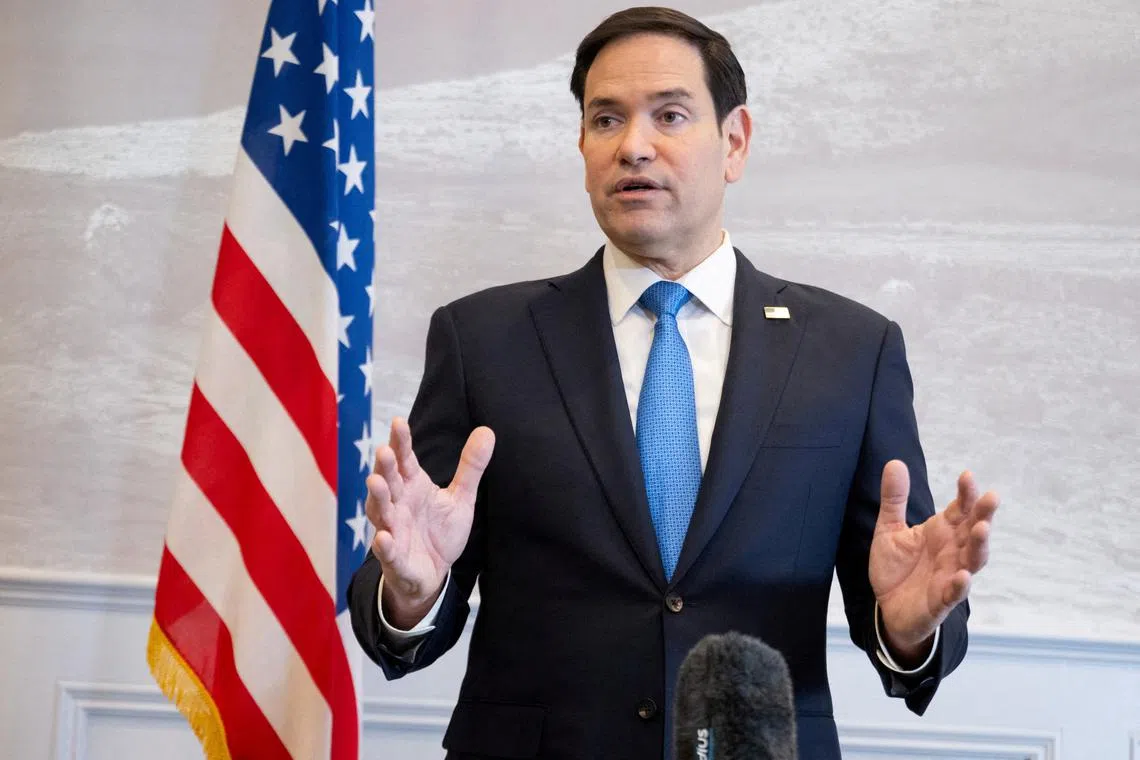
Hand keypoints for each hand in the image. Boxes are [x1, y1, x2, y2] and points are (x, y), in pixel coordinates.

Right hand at [366, 417, 494, 627]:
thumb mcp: (460, 497)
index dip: (401, 442)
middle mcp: (398, 505)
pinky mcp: (394, 558)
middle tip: (384, 451)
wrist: (434, 572)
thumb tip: (487, 431)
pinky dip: (384, 545)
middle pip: (388, 482)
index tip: (399, 423)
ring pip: (380, 512)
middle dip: (384, 467)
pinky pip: (387, 551)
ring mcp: (393, 530)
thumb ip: (470, 466)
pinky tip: (383, 537)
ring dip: (378, 498)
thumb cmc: (440, 531)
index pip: (405, 460)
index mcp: (413, 486)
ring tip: (375, 483)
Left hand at [869, 460, 998, 662]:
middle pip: (973, 531)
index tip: (967, 476)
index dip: (965, 494)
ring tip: (981, 529)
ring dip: (979, 545)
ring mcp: (949, 576)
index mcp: (941, 532)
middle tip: (991, 497)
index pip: (959, 509)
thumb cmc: (896, 568)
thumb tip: (895, 462)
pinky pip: (954, 593)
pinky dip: (959, 585)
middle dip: (983, 515)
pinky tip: (962, 576)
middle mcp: (952, 552)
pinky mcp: (941, 600)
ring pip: (972, 560)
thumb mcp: (888, 529)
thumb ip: (893, 499)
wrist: (887, 608)